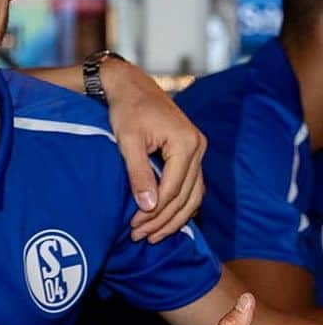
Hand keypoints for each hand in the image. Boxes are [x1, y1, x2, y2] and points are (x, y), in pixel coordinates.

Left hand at [101, 58, 205, 242]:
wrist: (131, 86)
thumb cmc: (127, 110)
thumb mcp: (128, 142)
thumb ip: (138, 174)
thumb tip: (148, 206)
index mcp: (186, 143)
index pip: (173, 189)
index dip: (154, 212)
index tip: (134, 228)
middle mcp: (198, 147)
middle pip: (186, 196)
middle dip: (163, 220)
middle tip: (140, 238)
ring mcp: (198, 149)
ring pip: (193, 195)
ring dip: (174, 218)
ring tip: (151, 236)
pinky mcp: (191, 152)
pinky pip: (191, 185)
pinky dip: (179, 204)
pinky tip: (163, 219)